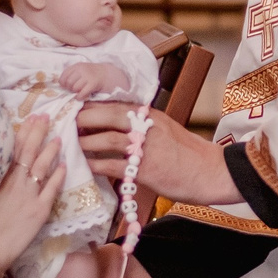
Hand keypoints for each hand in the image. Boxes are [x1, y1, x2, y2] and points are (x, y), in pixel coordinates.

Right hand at [0, 113, 62, 277]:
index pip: (13, 150)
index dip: (23, 133)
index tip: (30, 118)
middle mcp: (14, 183)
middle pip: (28, 152)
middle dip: (38, 132)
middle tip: (46, 116)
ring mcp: (28, 195)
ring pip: (41, 165)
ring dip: (50, 149)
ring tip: (59, 136)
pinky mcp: (39, 209)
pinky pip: (52, 187)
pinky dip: (59, 175)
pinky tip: (65, 165)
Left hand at [56, 61, 128, 98]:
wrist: (108, 74)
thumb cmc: (93, 74)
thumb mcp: (82, 70)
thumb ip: (73, 74)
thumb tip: (62, 85)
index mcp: (77, 66)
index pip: (64, 75)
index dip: (63, 83)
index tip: (66, 86)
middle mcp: (82, 69)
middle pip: (69, 82)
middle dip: (69, 88)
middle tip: (73, 90)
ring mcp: (88, 76)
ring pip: (75, 87)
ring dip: (75, 92)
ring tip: (78, 92)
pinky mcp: (93, 83)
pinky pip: (82, 92)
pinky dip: (79, 97)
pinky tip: (80, 97)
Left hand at [76, 101, 234, 207]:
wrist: (212, 172)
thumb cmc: (188, 155)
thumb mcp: (166, 130)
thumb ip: (142, 126)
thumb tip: (114, 127)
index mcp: (151, 114)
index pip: (116, 104)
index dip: (92, 105)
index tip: (74, 107)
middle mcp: (148, 126)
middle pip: (108, 115)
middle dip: (83, 118)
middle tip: (65, 123)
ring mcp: (147, 147)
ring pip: (107, 139)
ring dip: (86, 142)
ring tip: (70, 144)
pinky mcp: (146, 169)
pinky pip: (114, 165)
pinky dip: (97, 165)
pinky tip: (86, 166)